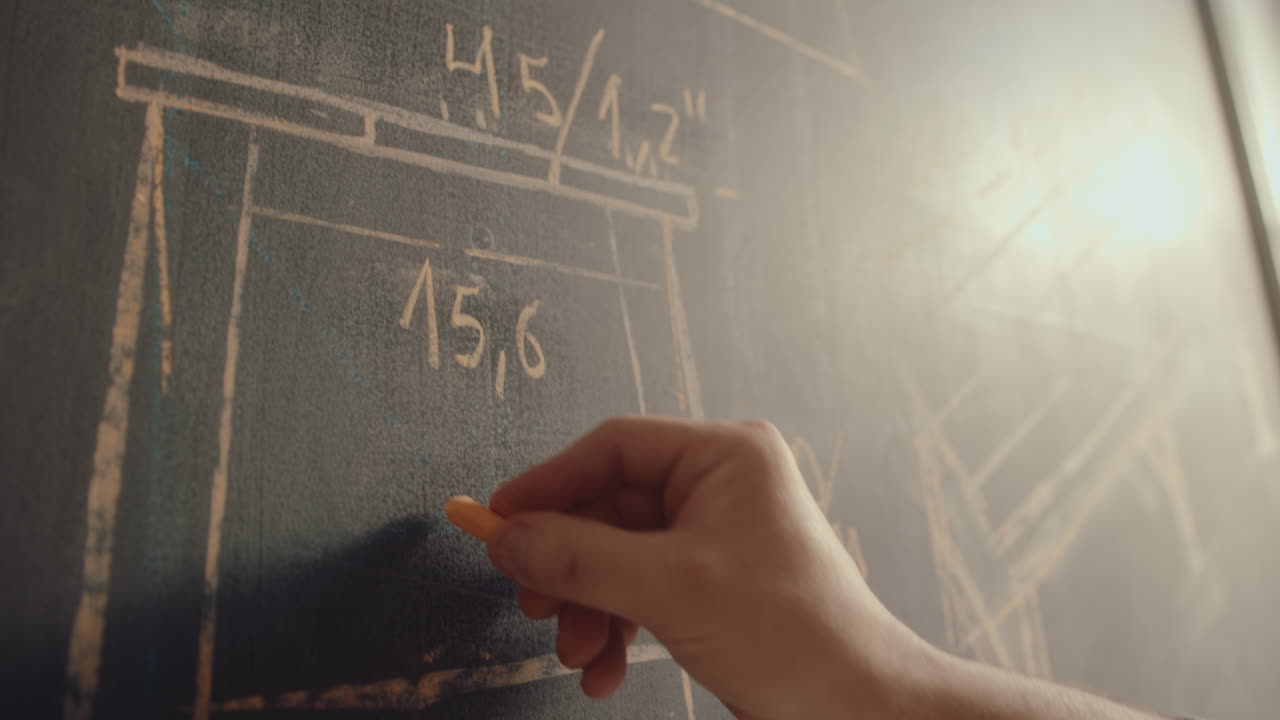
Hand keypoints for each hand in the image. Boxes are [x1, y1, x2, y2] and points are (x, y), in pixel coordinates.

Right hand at [485, 416, 931, 717]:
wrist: (853, 709)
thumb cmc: (794, 635)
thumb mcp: (670, 588)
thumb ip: (580, 557)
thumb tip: (507, 537)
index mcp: (725, 456)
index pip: (614, 448)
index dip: (550, 482)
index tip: (500, 517)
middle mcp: (719, 485)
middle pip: (608, 507)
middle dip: (569, 565)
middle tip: (533, 603)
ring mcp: (713, 535)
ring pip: (616, 556)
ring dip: (587, 606)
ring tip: (577, 653)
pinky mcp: (708, 582)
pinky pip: (638, 590)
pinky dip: (613, 627)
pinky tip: (603, 670)